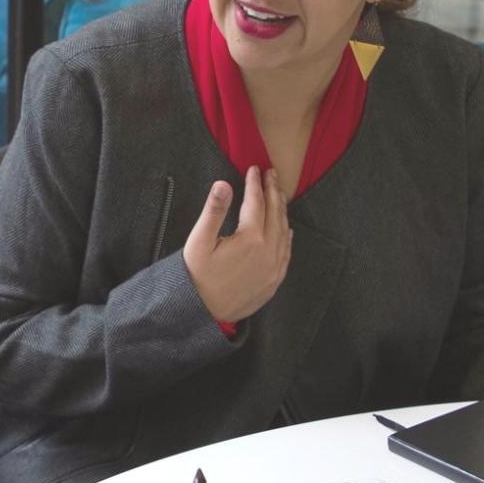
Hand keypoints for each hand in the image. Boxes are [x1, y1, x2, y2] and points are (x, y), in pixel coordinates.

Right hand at [183, 167, 291, 322]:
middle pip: (275, 213)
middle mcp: (268, 252)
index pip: (256, 202)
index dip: (255, 184)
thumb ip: (214, 211)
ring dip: (282, 210)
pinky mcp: (274, 281)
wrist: (203, 314)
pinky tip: (286, 228)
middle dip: (273, 191)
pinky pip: (286, 253)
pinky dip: (287, 235)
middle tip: (272, 173)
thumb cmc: (196, 276)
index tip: (254, 168)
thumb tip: (223, 184)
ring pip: (284, 231)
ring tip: (279, 194)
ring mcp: (274, 268)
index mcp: (250, 239)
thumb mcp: (199, 242)